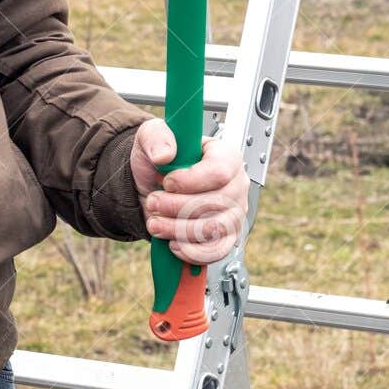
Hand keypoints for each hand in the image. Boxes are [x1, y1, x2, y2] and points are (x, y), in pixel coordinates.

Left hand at [130, 119, 247, 263]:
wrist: (153, 188)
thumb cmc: (159, 160)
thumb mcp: (151, 136)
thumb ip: (157, 137)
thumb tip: (165, 155)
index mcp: (225, 155)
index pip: (219, 171)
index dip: (190, 181)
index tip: (167, 182)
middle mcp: (236, 185)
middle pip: (215, 204)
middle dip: (175, 207)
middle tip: (153, 202)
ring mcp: (234, 213)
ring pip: (212, 230)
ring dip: (177, 229)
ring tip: (156, 223)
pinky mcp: (227, 238)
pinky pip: (215, 252)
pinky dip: (191, 251)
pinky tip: (173, 243)